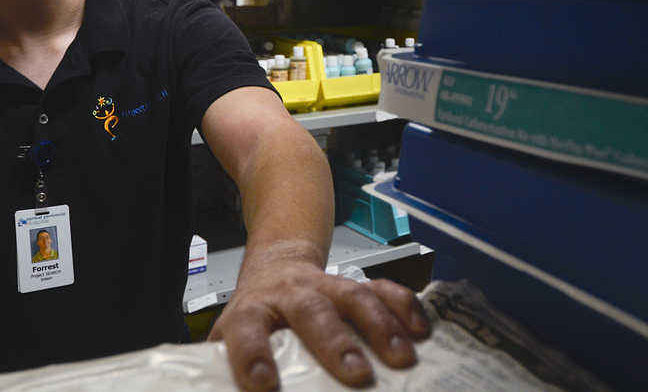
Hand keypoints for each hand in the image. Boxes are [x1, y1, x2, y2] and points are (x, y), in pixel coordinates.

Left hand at [208, 253, 430, 390]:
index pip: (246, 332)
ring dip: (380, 326)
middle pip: (311, 312)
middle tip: (357, 373)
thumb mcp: (232, 340)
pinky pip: (383, 289)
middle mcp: (290, 294)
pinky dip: (404, 307)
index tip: (264, 384)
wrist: (276, 267)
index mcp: (251, 311)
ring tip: (402, 357)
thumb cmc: (256, 317)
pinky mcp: (355, 283)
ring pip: (354, 296)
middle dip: (336, 342)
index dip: (253, 356)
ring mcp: (326, 285)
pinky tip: (420, 330)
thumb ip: (228, 368)